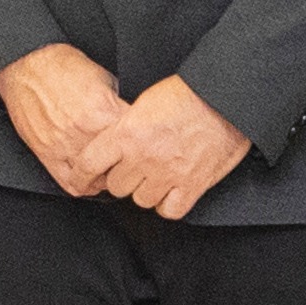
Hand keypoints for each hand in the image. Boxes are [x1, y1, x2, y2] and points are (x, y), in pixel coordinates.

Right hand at [0, 42, 130, 196]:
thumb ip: (118, 103)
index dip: (144, 141)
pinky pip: (70, 181)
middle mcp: (85, 130)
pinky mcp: (45, 152)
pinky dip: (84, 184)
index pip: (137, 138)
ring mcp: (64, 144)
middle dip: (129, 162)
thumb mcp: (103, 77)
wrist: (26, 64)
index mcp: (104, 110)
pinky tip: (90, 178)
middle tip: (132, 161)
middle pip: (120, 163)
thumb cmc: (62, 66)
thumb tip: (131, 118)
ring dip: (107, 175)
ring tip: (112, 170)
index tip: (145, 142)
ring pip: (97, 177)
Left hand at [81, 74, 253, 221]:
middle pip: (116, 186)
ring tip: (154, 178)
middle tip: (132, 171)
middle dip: (122, 179)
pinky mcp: (193, 184)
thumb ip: (123, 129)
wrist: (224, 98)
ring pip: (141, 200)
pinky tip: (170, 193)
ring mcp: (168, 173)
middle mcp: (143, 156)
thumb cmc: (186, 94)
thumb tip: (112, 144)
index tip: (82, 180)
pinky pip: (170, 210)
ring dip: (146, 192)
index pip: (88, 165)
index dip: (81, 176)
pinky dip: (168, 205)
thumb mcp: (142, 104)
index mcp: (126, 134)